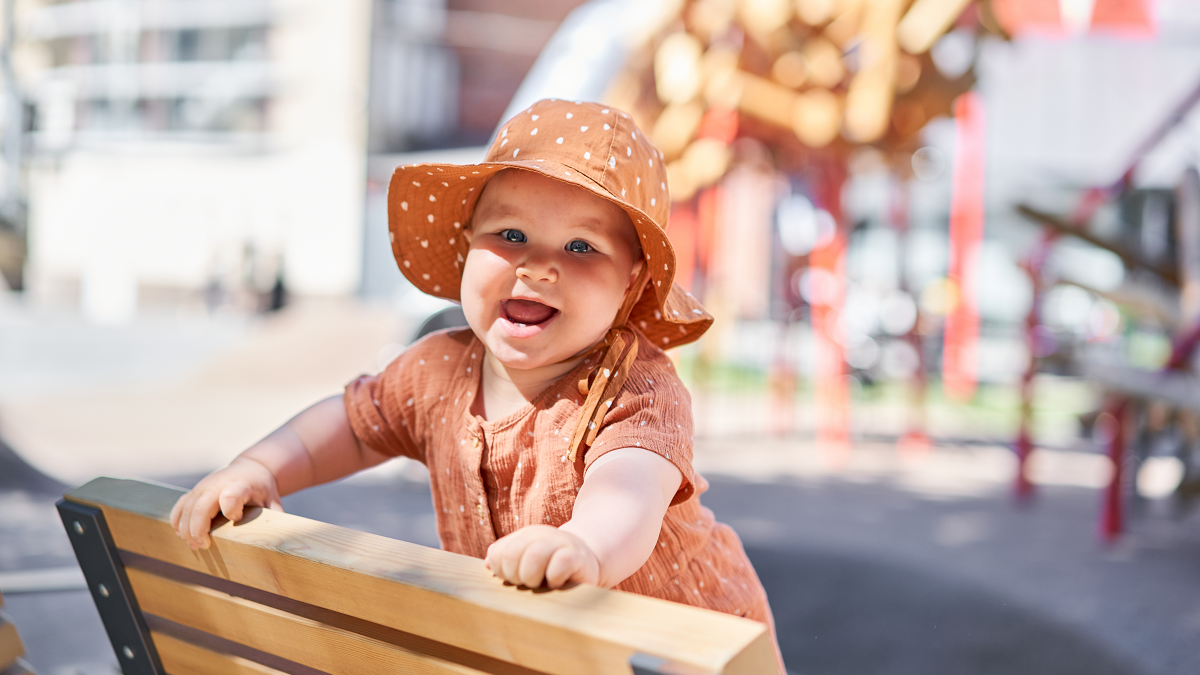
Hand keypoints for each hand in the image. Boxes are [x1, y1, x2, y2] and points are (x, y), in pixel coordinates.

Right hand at [169, 458, 283, 549]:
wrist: (251, 469)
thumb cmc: (262, 490)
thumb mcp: (273, 501)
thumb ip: (275, 519)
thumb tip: (283, 543)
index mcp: (242, 485)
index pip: (231, 494)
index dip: (230, 508)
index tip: (235, 518)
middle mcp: (219, 484)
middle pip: (200, 505)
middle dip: (198, 529)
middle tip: (204, 546)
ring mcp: (203, 486)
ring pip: (186, 508)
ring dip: (186, 529)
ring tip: (195, 546)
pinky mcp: (194, 491)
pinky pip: (180, 506)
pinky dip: (178, 521)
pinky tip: (182, 535)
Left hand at [485, 525, 599, 589]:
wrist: (589, 562)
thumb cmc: (552, 568)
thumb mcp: (527, 563)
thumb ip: (507, 562)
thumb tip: (488, 563)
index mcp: (524, 536)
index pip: (497, 553)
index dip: (502, 572)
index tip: (515, 579)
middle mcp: (541, 535)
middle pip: (511, 554)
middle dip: (515, 576)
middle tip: (528, 583)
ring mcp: (560, 543)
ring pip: (534, 556)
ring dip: (533, 577)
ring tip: (542, 584)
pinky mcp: (577, 556)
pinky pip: (558, 567)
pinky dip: (554, 580)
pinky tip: (558, 583)